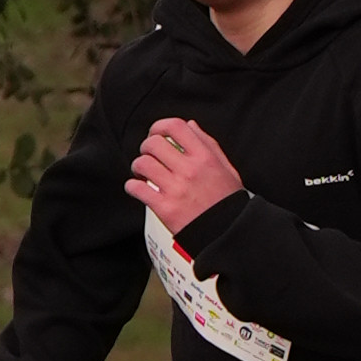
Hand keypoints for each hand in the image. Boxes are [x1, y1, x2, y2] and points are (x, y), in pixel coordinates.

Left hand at [126, 115, 242, 234]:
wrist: (227, 234)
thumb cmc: (228, 203)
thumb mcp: (227, 168)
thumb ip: (209, 144)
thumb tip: (191, 126)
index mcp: (204, 158)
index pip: (175, 127)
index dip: (160, 126)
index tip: (156, 133)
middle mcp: (189, 170)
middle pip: (153, 143)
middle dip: (146, 147)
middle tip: (148, 155)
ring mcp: (176, 189)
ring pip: (142, 163)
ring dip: (138, 166)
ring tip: (142, 173)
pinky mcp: (165, 207)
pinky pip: (137, 189)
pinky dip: (132, 186)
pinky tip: (137, 188)